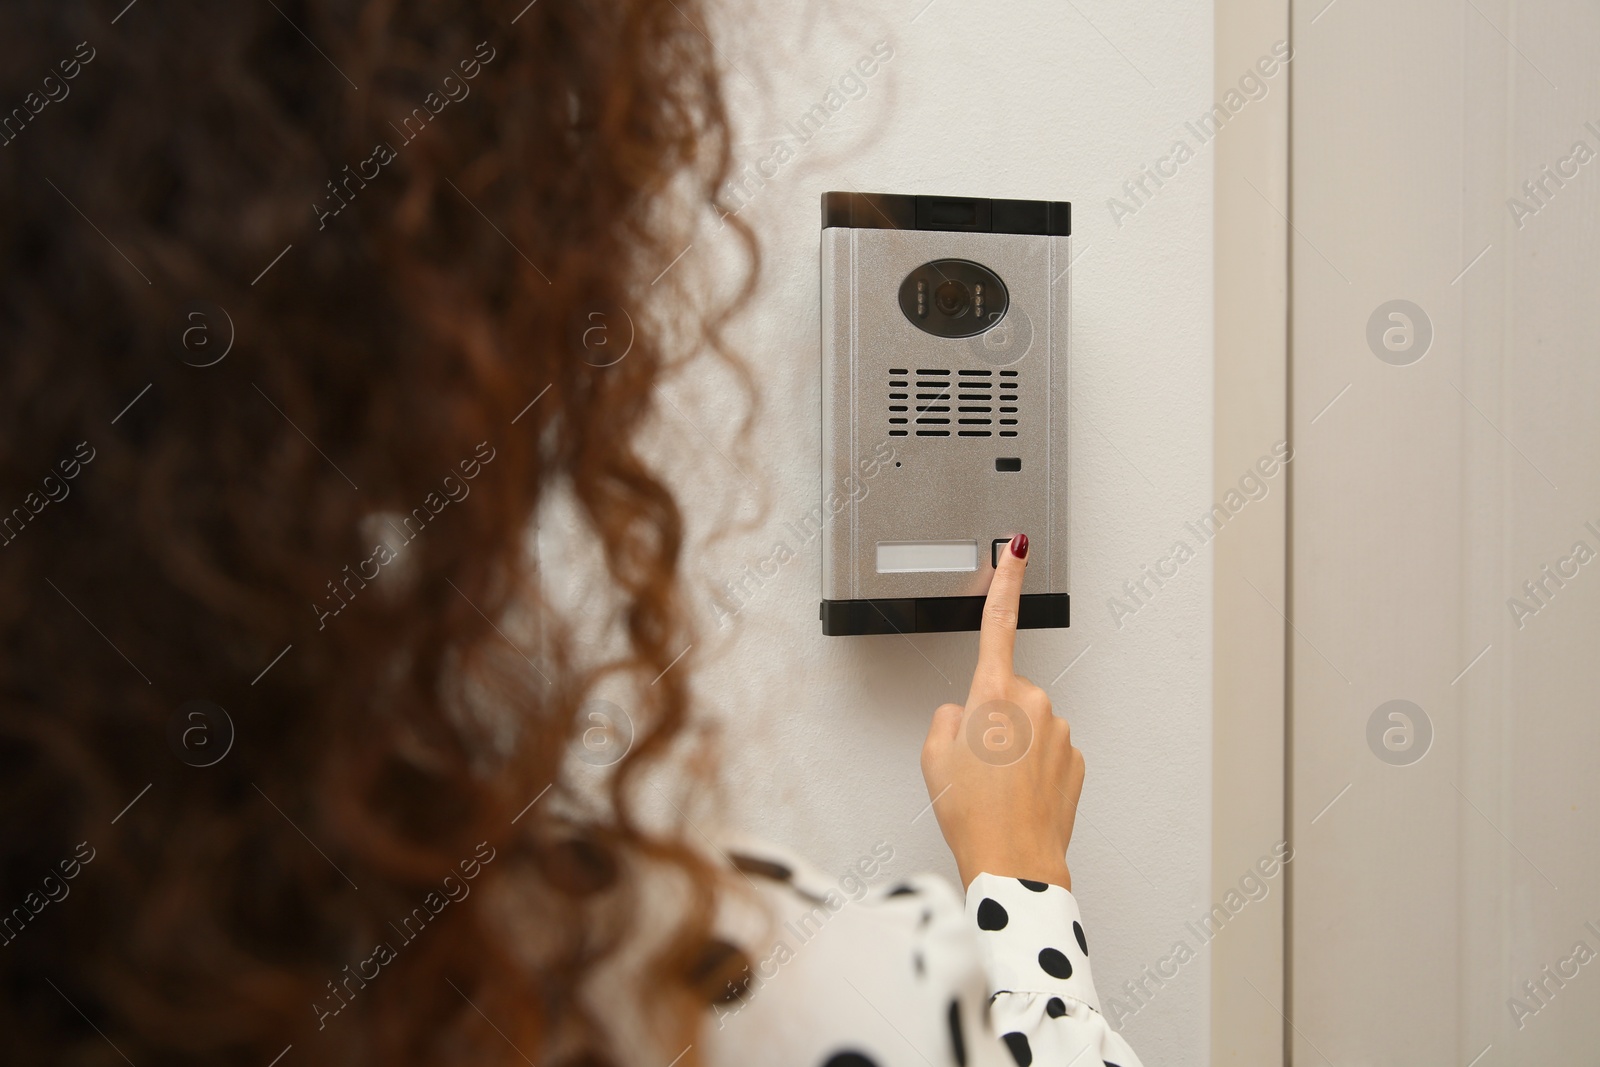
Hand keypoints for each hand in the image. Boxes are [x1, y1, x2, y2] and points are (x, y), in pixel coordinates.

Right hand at [919, 534, 1083, 890]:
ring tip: (995, 790)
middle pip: (1004, 695)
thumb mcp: (933, 758)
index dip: (1006, 581)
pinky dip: (1031, 771)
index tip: (1016, 549)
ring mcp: (1060, 733)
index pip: (998, 623)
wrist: (1015, 865)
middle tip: (973, 766)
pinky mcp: (1076, 760)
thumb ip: (945, 720)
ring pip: (1026, 728)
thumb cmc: (972, 815)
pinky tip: (1017, 798)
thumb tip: (963, 717)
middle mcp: (1034, 705)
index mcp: (993, 695)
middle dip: (989, 720)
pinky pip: (1046, 754)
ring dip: (1011, 750)